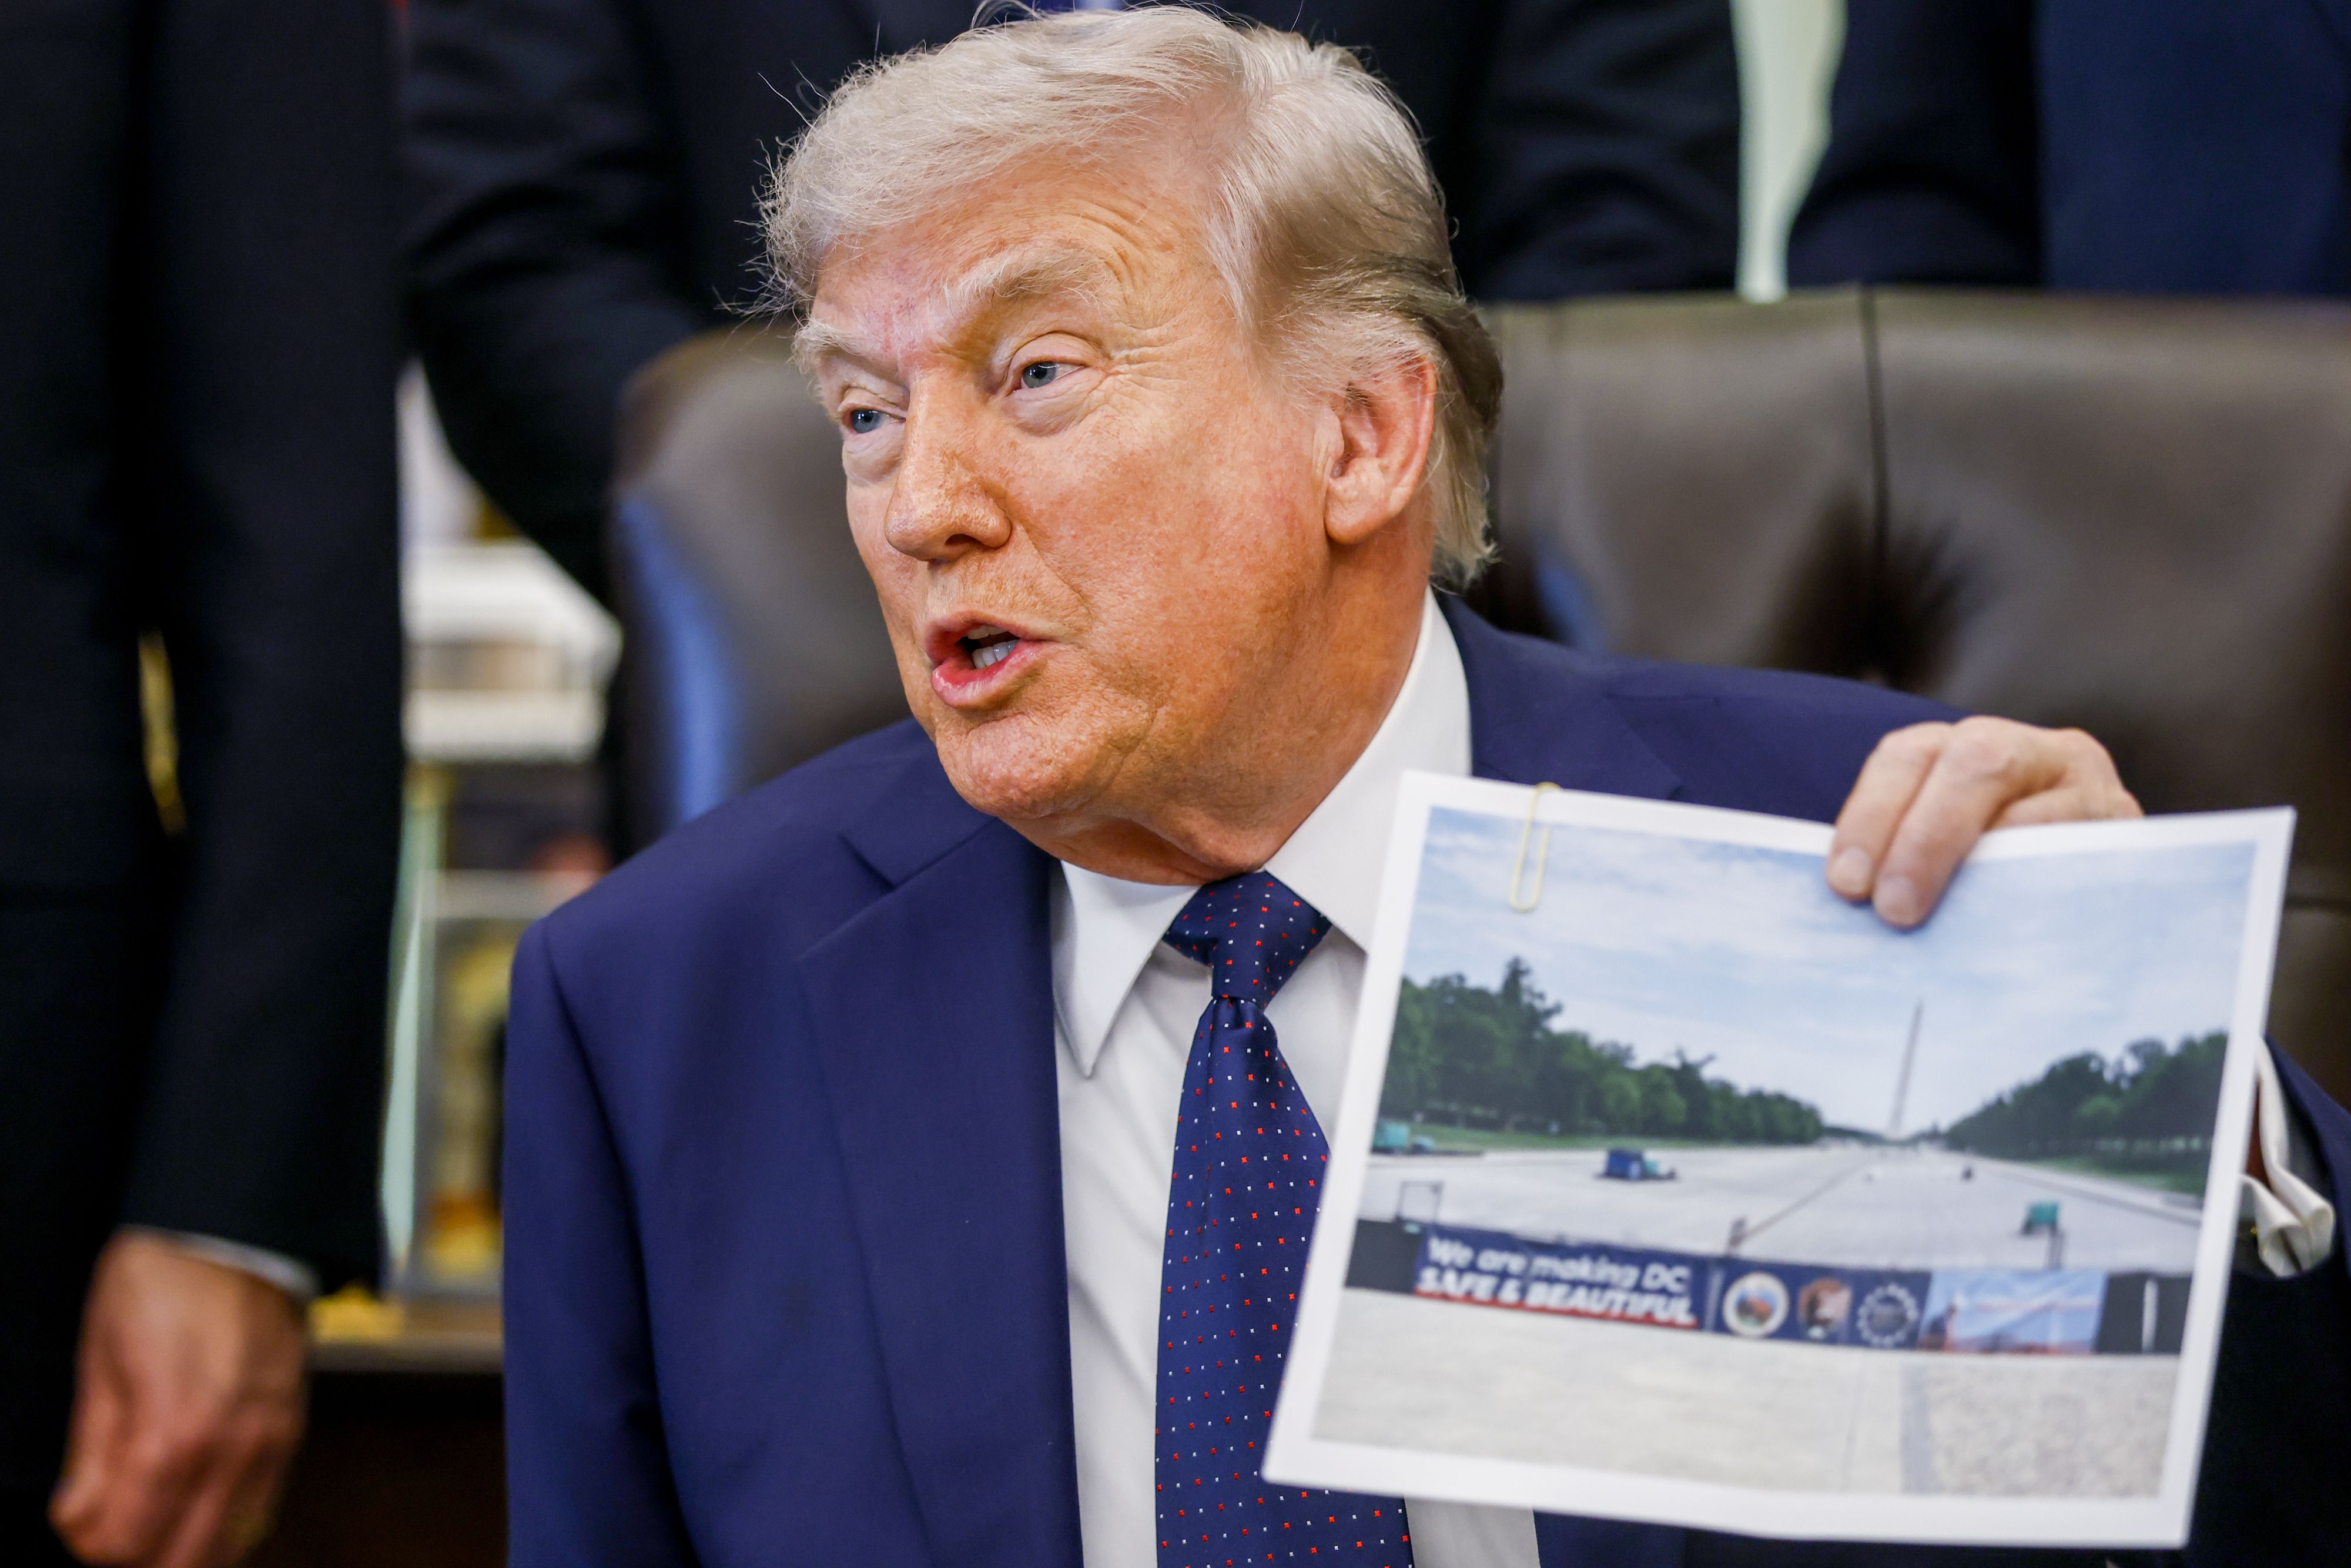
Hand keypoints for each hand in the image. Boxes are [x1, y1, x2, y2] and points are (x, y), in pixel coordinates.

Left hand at [50, 1233, 306, 1567]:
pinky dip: (225, 1526)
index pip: (125, 1540)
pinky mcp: (291, 1429)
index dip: (89, 1544)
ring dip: (182, 1549)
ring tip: (150, 1521)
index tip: (75, 1520)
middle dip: (136, 1556)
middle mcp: (232, 1446)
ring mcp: (271, 1440)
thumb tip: (77, 1515)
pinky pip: (260, 1508)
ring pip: (229, 1545)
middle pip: (181, 1558)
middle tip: (109, 1528)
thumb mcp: (101, 1360)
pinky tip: (195, 1508)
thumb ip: (91, 1451)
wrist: (237, 1231)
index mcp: (174, 1430)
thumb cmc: (162, 1282)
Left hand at [1827, 716, 2140, 927]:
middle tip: (1894, 909)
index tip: (1846, 882)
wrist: (2104, 900)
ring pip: (2035, 808)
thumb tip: (1853, 909)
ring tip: (1951, 923)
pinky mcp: (2131, 833)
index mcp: (1967, 745)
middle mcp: (2031, 751)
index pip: (1908, 756)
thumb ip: (1905, 860)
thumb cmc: (1997, 881)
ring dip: (1986, 867)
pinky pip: (2085, 856)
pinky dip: (2042, 889)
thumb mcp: (1951, 852)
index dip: (1871, 813)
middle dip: (1926, 836)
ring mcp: (2091, 787)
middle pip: (1974, 764)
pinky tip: (2011, 928)